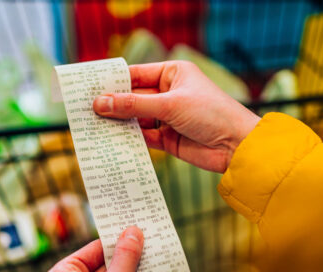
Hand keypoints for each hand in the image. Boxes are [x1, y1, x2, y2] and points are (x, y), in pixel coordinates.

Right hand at [93, 61, 259, 172]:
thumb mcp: (169, 105)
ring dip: (119, 123)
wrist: (237, 146)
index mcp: (172, 74)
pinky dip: (130, 139)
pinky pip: (143, 137)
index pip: (135, 75)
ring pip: (135, 118)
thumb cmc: (211, 114)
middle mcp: (169, 93)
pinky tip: (113, 141)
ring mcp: (168, 117)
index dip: (112, 82)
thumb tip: (100, 103)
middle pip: (133, 98)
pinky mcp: (168, 139)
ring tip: (93, 127)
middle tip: (85, 111)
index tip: (88, 88)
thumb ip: (133, 105)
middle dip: (112, 105)